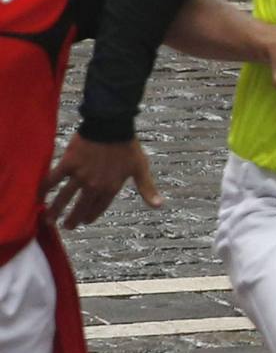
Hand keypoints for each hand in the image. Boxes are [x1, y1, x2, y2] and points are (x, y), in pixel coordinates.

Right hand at [43, 135, 161, 229]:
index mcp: (111, 188)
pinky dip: (43, 189)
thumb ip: (147, 188)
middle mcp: (94, 185)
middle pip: (80, 207)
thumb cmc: (128, 146)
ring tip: (48, 220)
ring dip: (55, 210)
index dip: (91, 216)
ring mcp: (79, 175)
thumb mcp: (141, 168)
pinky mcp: (68, 164)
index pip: (99, 208)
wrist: (112, 125)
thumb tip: (159, 205)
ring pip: (64, 198)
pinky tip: (38, 196)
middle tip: (67, 226)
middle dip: (73, 219)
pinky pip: (52, 180)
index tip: (84, 222)